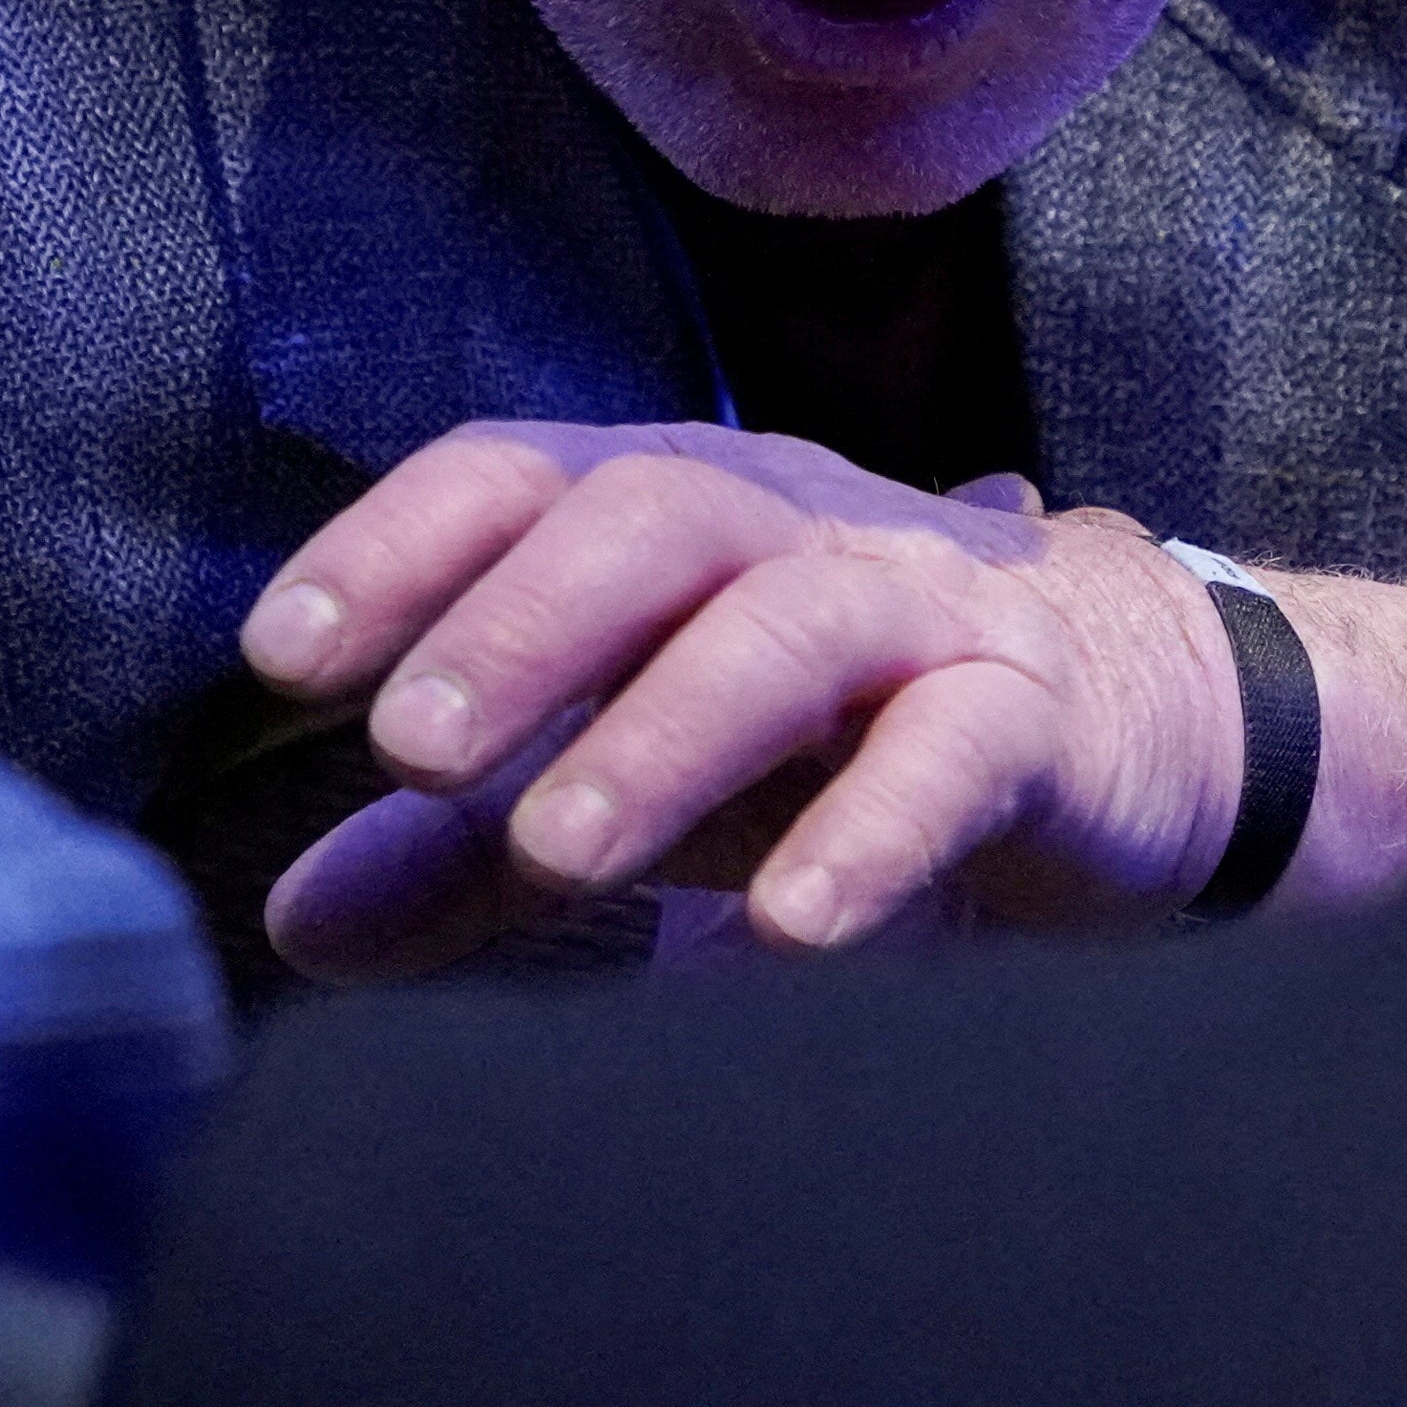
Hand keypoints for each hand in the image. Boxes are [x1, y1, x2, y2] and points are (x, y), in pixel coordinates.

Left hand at [235, 422, 1240, 980]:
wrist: (1123, 718)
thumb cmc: (831, 730)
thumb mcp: (634, 773)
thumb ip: (461, 851)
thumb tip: (292, 926)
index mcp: (671, 505)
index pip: (519, 475)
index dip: (397, 544)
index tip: (283, 656)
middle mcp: (789, 523)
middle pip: (650, 519)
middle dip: (518, 624)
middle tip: (408, 746)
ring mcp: (920, 604)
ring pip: (789, 623)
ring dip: (664, 729)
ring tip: (555, 850)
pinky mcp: (1034, 711)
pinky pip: (957, 751)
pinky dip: (869, 833)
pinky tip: (786, 931)